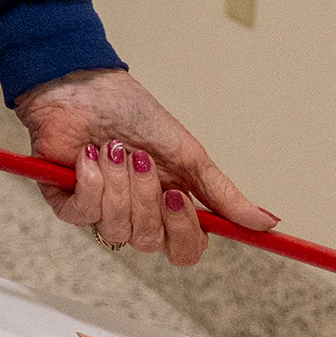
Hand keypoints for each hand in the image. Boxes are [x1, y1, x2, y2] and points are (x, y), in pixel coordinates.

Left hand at [12, 68, 276, 268]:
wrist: (86, 87)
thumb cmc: (136, 115)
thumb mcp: (189, 154)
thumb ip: (224, 195)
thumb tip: (269, 224)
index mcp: (168, 208)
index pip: (184, 250)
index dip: (183, 232)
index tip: (176, 196)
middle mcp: (136, 215)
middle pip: (150, 241)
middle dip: (145, 196)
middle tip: (139, 157)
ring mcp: (101, 210)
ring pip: (115, 228)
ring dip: (118, 183)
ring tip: (111, 148)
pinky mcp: (66, 202)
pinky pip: (81, 215)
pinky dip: (89, 180)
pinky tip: (86, 155)